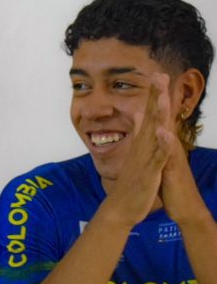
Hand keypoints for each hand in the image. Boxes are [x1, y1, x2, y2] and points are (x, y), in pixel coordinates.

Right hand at [105, 74, 173, 226]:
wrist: (120, 209)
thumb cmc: (130, 184)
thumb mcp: (136, 157)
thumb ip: (139, 137)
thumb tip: (139, 119)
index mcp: (141, 144)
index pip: (146, 114)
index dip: (152, 95)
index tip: (156, 75)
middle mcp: (141, 148)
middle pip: (148, 118)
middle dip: (154, 96)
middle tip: (158, 74)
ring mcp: (144, 160)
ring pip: (152, 134)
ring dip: (157, 116)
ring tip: (161, 97)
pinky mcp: (149, 174)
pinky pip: (156, 159)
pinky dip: (161, 146)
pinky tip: (165, 134)